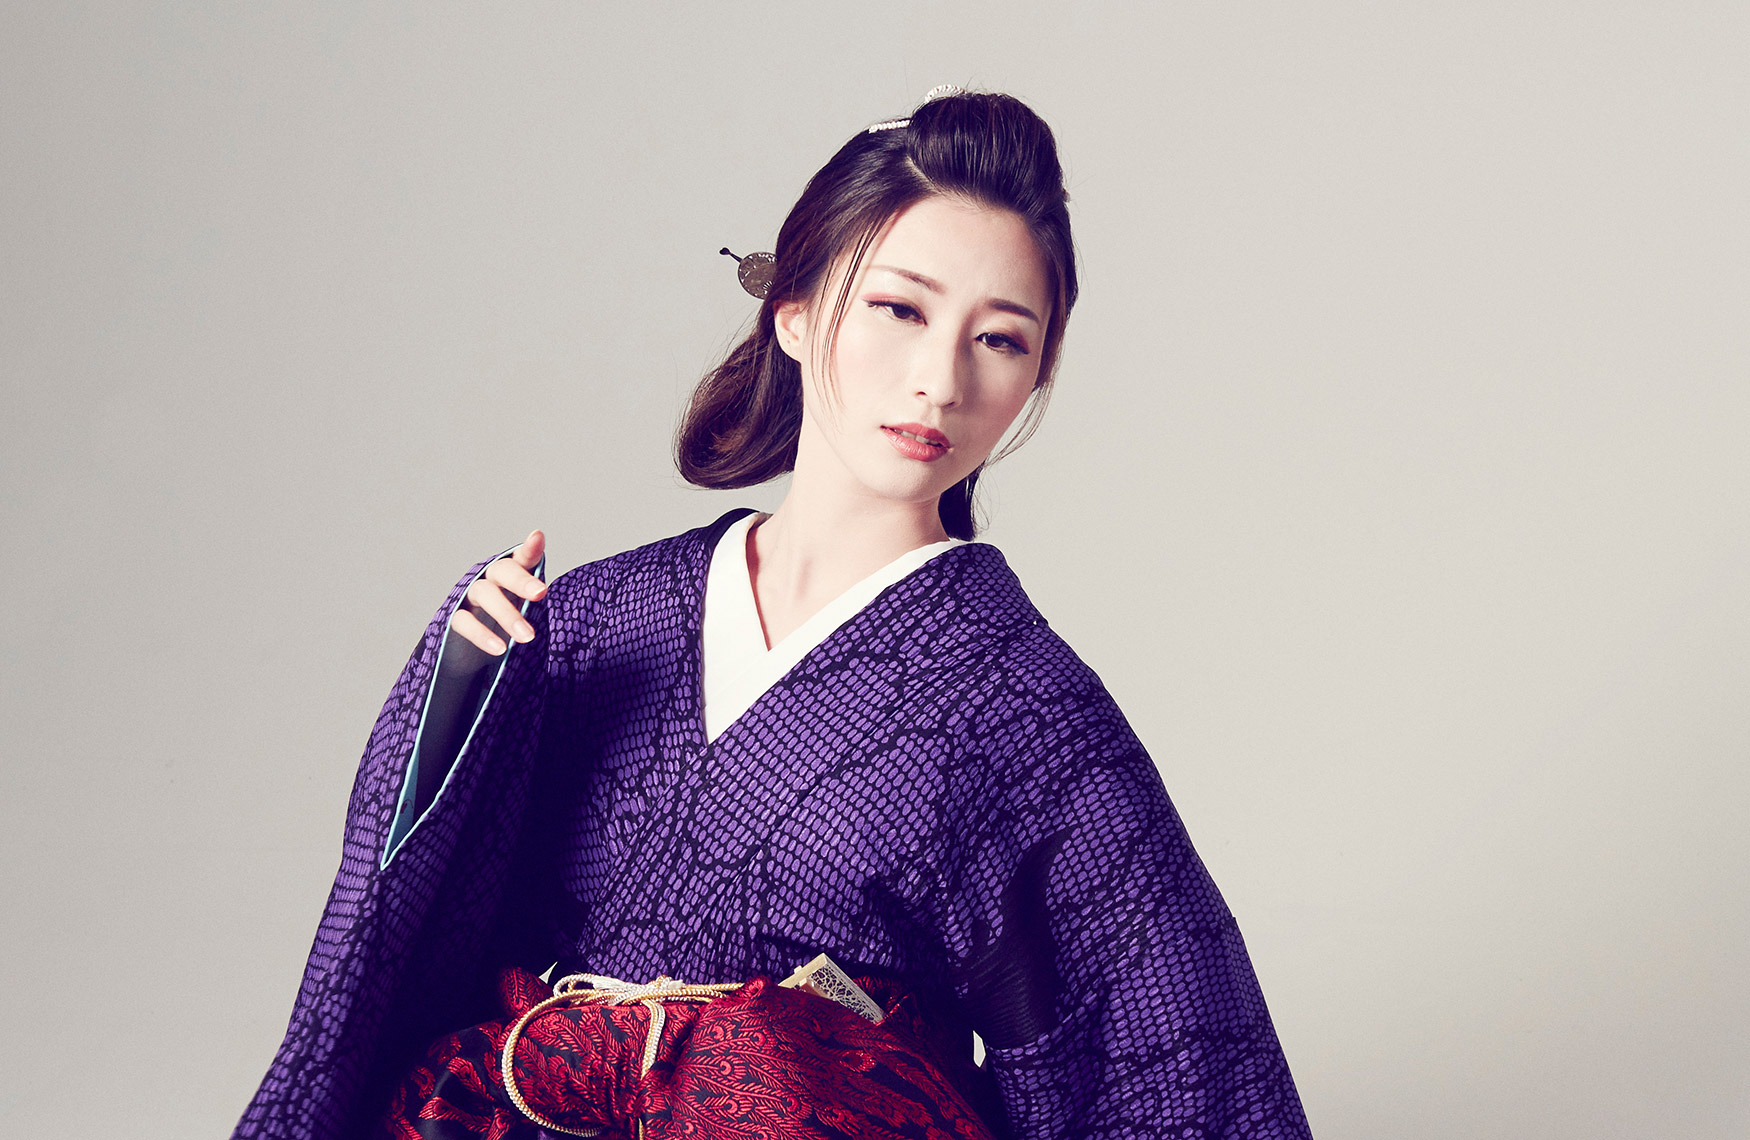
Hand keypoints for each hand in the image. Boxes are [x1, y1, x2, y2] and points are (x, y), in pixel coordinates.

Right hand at [451, 529, 547, 655]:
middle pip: (502, 571)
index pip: (522, 558)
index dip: (530, 549)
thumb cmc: (505, 621)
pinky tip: (500, 648)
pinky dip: (482, 634)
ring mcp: (469, 595)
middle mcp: (489, 578)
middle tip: (541, 593)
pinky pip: (465, 621)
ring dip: (507, 614)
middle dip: (521, 580)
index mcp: (511, 574)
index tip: (538, 537)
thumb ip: (535, 597)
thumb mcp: (525, 609)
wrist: (471, 649)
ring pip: (484, 594)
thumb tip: (547, 594)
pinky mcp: (454, 616)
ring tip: (527, 637)